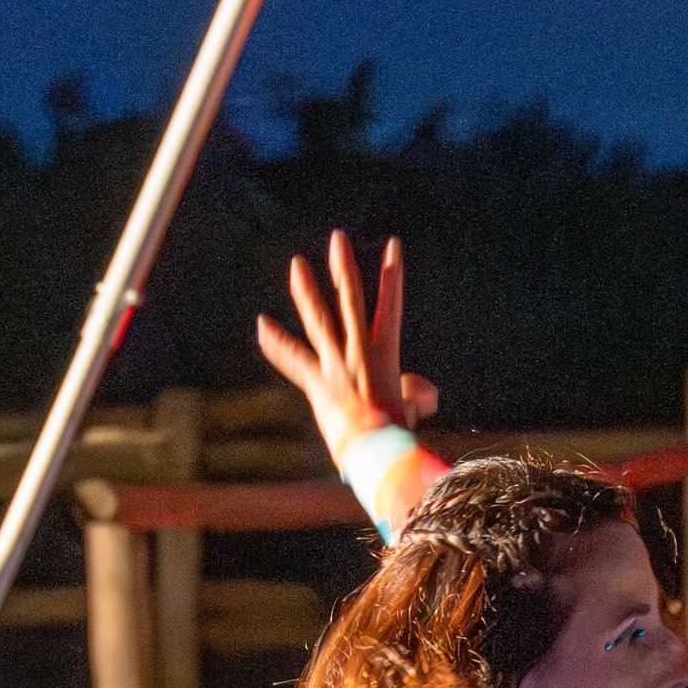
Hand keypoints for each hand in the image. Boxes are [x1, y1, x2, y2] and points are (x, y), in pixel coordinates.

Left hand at [254, 229, 439, 464]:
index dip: (393, 274)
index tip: (393, 245)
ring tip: (296, 265)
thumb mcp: (411, 410)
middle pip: (351, 298)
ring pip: (319, 318)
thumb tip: (425, 395)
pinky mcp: (318, 381)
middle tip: (337, 238)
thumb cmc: (397, 434)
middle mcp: (359, 350)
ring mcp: (336, 363)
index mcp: (385, 354)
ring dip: (306, 291)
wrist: (379, 449)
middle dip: (343, 266)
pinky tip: (262, 325)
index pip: (391, 304)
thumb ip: (416, 396)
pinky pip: (294, 359)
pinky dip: (277, 344)